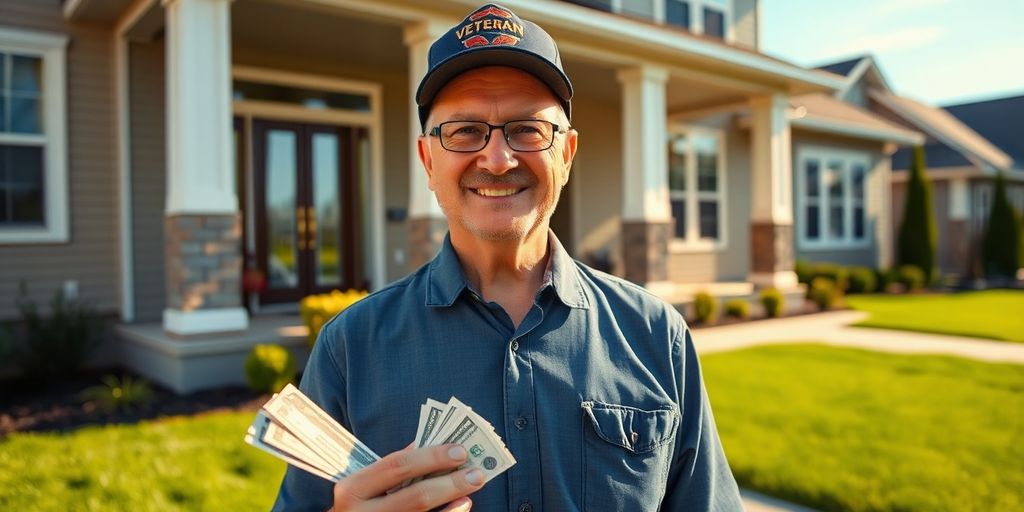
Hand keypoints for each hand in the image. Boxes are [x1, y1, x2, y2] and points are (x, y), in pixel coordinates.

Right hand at [331, 443, 484, 510]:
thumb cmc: (357, 502)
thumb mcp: (363, 483)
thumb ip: (392, 466)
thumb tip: (430, 444)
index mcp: (352, 489)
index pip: (397, 466)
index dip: (431, 457)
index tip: (459, 451)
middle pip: (416, 497)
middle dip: (451, 482)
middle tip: (476, 472)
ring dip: (454, 500)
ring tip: (473, 486)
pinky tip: (462, 505)